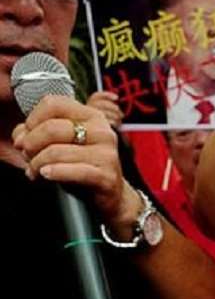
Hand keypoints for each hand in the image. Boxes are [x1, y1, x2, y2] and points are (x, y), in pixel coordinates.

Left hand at [12, 95, 141, 236]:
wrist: (111, 194)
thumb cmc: (83, 166)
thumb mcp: (60, 144)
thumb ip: (36, 133)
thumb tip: (20, 136)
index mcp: (91, 116)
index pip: (53, 104)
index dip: (33, 119)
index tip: (28, 134)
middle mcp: (102, 131)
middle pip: (52, 128)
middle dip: (31, 144)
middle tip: (28, 155)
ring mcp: (106, 153)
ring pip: (56, 151)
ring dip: (37, 163)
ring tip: (35, 171)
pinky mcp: (106, 175)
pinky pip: (72, 171)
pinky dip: (54, 173)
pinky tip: (46, 174)